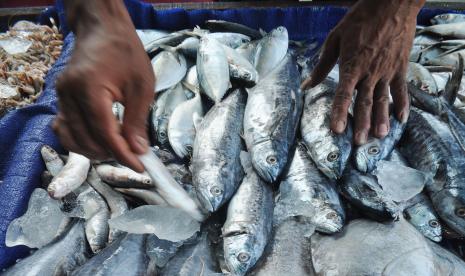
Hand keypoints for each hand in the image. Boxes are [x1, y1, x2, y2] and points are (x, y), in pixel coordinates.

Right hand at [54, 0, 153, 171]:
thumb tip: (137, 151)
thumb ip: (137, 121)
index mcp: (90, 89)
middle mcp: (69, 95)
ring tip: (117, 149)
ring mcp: (61, 97)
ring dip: (94, 151)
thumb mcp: (141, 86)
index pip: (104, 133)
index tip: (139, 167)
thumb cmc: (126, 53)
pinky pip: (64, 129)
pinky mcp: (61, 98)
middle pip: (86, 140)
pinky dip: (80, 140)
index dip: (122, 154)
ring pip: (71, 139)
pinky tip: (98, 140)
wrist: (102, 29)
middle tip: (133, 155)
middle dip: (111, 154)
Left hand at [302, 0, 424, 144]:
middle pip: (364, 103)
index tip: (336, 129)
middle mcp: (370, 73)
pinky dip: (402, 104)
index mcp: (351, 66)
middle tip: (358, 142)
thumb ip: (322, 65)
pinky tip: (401, 119)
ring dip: (381, 119)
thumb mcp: (335, 40)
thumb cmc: (359, 20)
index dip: (339, 113)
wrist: (390, 4)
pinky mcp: (400, 68)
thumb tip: (307, 85)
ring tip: (380, 137)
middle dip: (361, 124)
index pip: (343, 95)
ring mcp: (387, 72)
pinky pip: (401, 90)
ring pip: (383, 100)